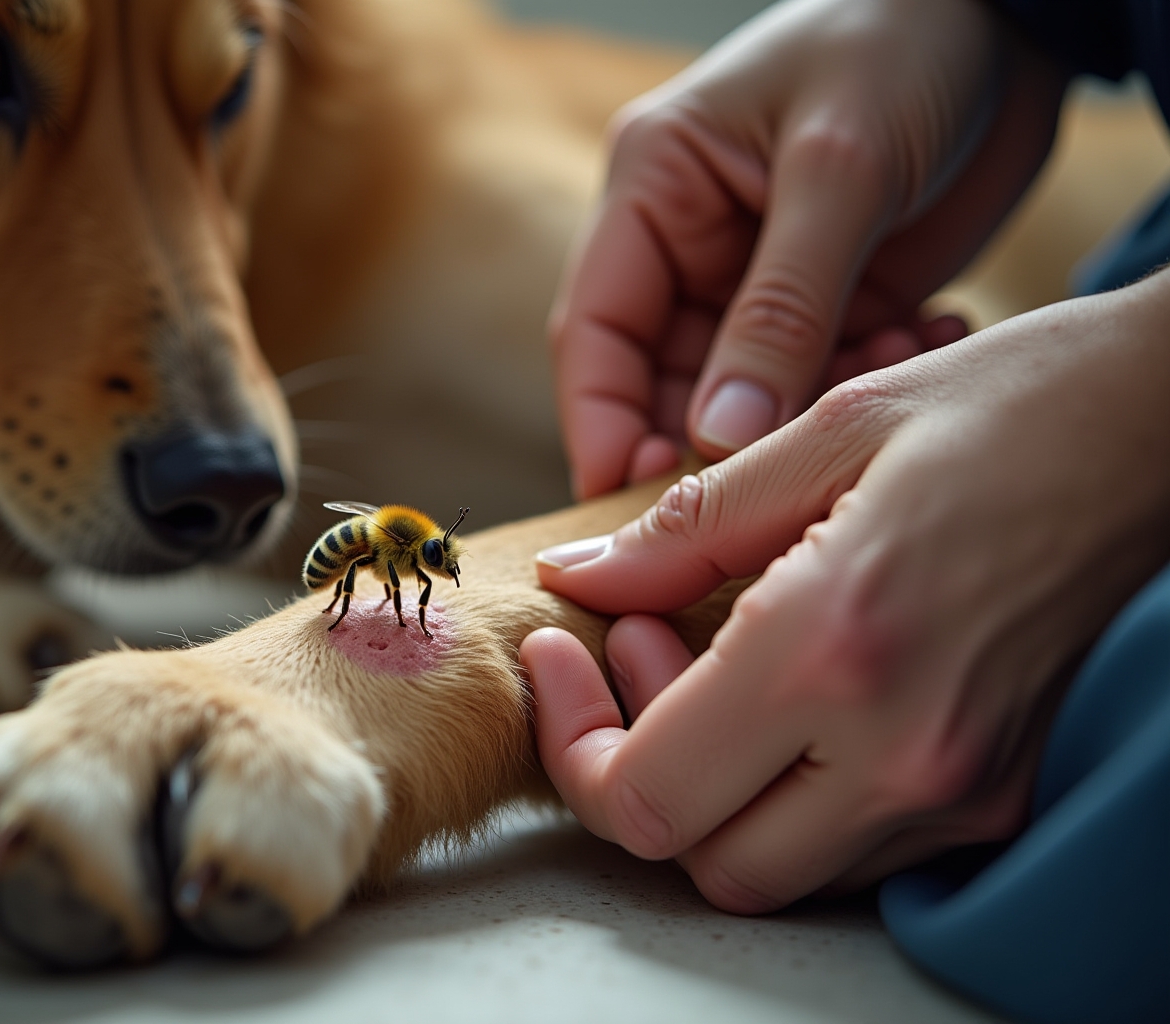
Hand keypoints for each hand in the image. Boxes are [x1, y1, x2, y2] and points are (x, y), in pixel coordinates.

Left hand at [523, 273, 1169, 911]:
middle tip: (634, 646)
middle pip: (702, 861)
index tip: (555, 648)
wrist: (1168, 427)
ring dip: (706, 785)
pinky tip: (776, 686)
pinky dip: (781, 789)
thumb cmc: (1006, 403)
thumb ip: (682, 528)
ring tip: (701, 653)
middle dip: (632, 771)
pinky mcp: (995, 790)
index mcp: (839, 648)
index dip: (571, 740)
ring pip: (775, 868)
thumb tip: (575, 578)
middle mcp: (904, 751)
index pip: (649, 796)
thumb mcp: (827, 431)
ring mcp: (960, 788)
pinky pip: (848, 842)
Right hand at [553, 0, 1065, 498]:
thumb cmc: (903, 41)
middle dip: (715, 438)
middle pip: (661, 383)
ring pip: (746, 398)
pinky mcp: (826, 304)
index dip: (601, 426)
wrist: (1015, 18)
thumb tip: (718, 439)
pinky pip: (819, 381)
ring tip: (888, 357)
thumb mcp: (838, 170)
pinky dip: (861, 383)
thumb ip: (780, 309)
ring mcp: (756, 282)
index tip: (624, 506)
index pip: (596, 333)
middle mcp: (688, 246)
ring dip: (809, 409)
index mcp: (653, 192)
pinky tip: (922, 334)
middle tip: (778, 480)